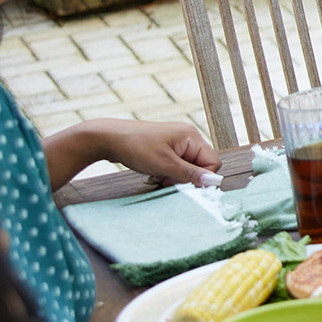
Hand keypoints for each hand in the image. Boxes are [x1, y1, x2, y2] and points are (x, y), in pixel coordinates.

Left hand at [65, 118, 220, 184]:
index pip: (212, 162)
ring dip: (175, 177)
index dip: (202, 177)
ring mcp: (177, 143)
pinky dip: (167, 173)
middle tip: (167, 179)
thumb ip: (190, 174)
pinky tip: (155, 173)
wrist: (109, 138)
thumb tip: (212, 182)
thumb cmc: (135, 146)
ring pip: (187, 168)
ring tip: (158, 175)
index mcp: (191, 137)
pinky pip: (176, 166)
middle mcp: (187, 137)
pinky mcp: (167, 148)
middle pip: (200, 166)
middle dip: (186, 178)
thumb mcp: (164, 164)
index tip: (184, 184)